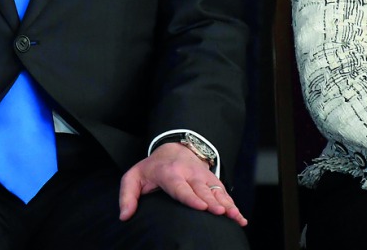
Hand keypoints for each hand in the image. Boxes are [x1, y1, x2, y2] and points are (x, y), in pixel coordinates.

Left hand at [118, 141, 246, 226]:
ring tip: (235, 217)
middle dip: (212, 202)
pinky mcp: (212, 181)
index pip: (181, 188)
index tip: (202, 207)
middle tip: (221, 213)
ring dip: (227, 204)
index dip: (192, 198)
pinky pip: (224, 194)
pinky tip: (241, 219)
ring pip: (217, 191)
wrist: (173, 147)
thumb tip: (125, 216)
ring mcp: (203, 177)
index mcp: (170, 174)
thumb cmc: (152, 168)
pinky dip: (234, 205)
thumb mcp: (133, 177)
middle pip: (202, 190)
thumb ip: (127, 196)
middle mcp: (189, 174)